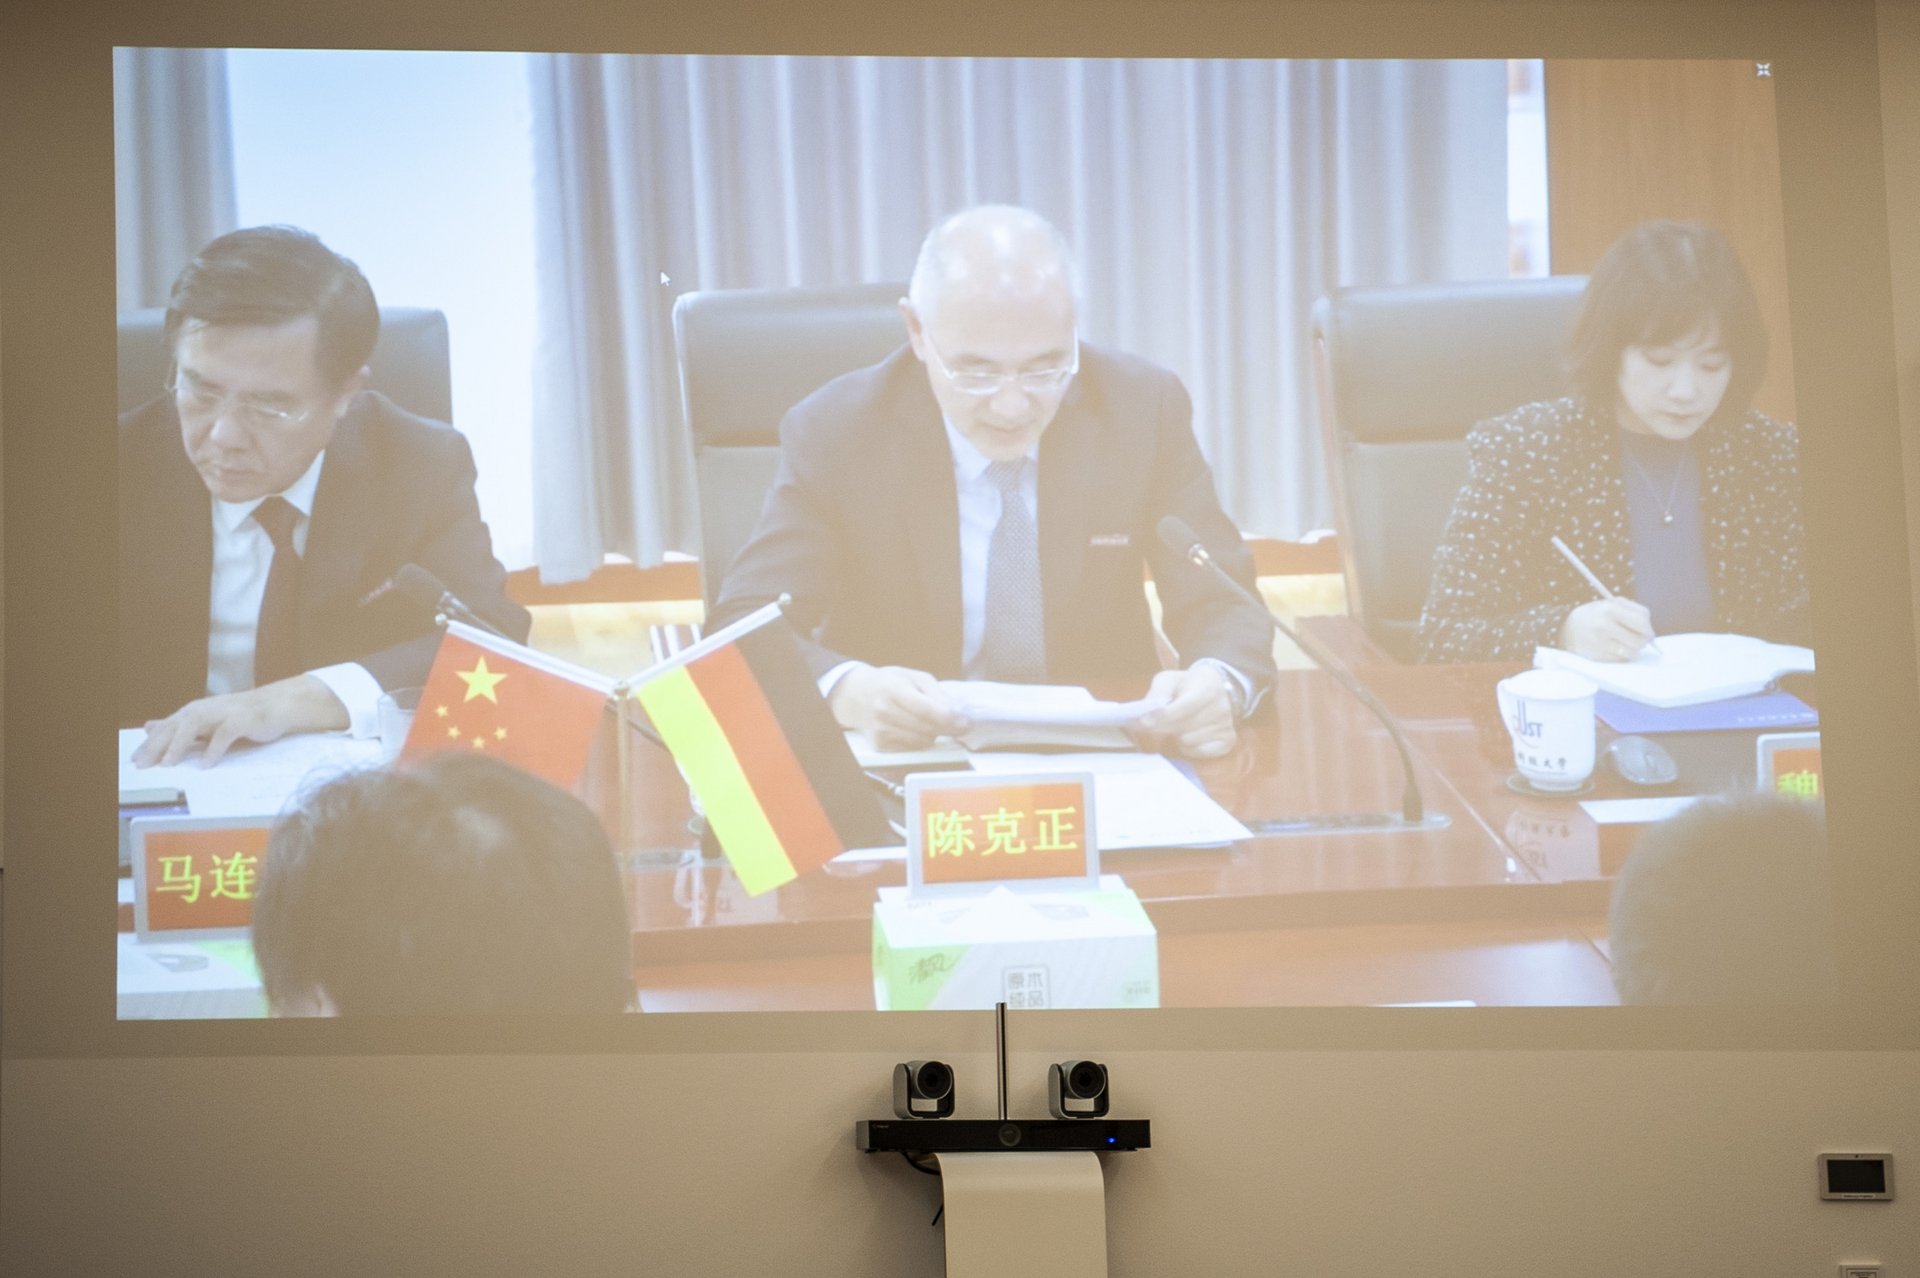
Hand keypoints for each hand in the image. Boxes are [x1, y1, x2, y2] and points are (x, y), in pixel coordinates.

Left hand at [131, 676, 350, 766]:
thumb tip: (149, 727)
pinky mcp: (242, 719)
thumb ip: (179, 725)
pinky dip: (214, 749)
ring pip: (194, 726)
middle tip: (143, 765)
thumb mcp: (207, 720)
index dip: (149, 743)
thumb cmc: (242, 715)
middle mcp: (205, 708)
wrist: (278, 704)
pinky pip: (225, 734)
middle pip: (175, 726)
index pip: (166, 727)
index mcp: (195, 710)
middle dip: (157, 746)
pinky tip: (206, 764)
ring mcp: (224, 712)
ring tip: (168, 764)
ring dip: (179, 745)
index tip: (134, 761)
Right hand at [827, 664, 967, 751]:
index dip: (950, 719)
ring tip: (927, 721)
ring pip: (923, 742)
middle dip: (948, 728)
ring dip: (933, 734)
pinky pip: (913, 749)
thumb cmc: (889, 683)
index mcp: (893, 690)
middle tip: (957, 723)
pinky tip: (914, 728)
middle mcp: (884, 712)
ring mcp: (881, 731)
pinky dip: (921, 741)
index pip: (926, 710)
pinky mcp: (881, 745)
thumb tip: (956, 713)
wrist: (856, 696)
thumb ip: (936, 693)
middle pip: (928, 729)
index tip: (966, 723)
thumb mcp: (914, 677)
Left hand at [1130, 666, 1238, 759]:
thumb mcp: (1169, 679)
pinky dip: (1189, 747)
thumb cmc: (1187, 685)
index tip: (1143, 721)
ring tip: (1179, 725)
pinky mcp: (1228, 741)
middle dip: (1164, 727)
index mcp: (1208, 688)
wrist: (1216, 689)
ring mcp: (1227, 726)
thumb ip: (1157, 692)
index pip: (1182, 708)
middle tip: (1153, 724)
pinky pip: (1199, 752)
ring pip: (1189, 741)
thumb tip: (1146, 713)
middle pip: (1183, 727)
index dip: (1161, 717)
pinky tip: (1190, 734)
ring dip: (1177, 736)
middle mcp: (1222, 708)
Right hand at [1558, 598, 1656, 661]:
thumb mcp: (1610, 604)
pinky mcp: (1597, 657)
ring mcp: (1599, 643)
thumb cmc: (1595, 616)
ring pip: (1632, 652)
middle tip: (1639, 640)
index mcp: (1609, 609)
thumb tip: (1649, 630)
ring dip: (1633, 650)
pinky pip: (1621, 660)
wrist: (1567, 629)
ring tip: (1626, 644)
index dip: (1648, 628)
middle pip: (1640, 640)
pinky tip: (1614, 649)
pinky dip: (1622, 656)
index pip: (1641, 622)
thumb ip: (1633, 610)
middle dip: (1643, 641)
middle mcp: (1603, 626)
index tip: (1647, 631)